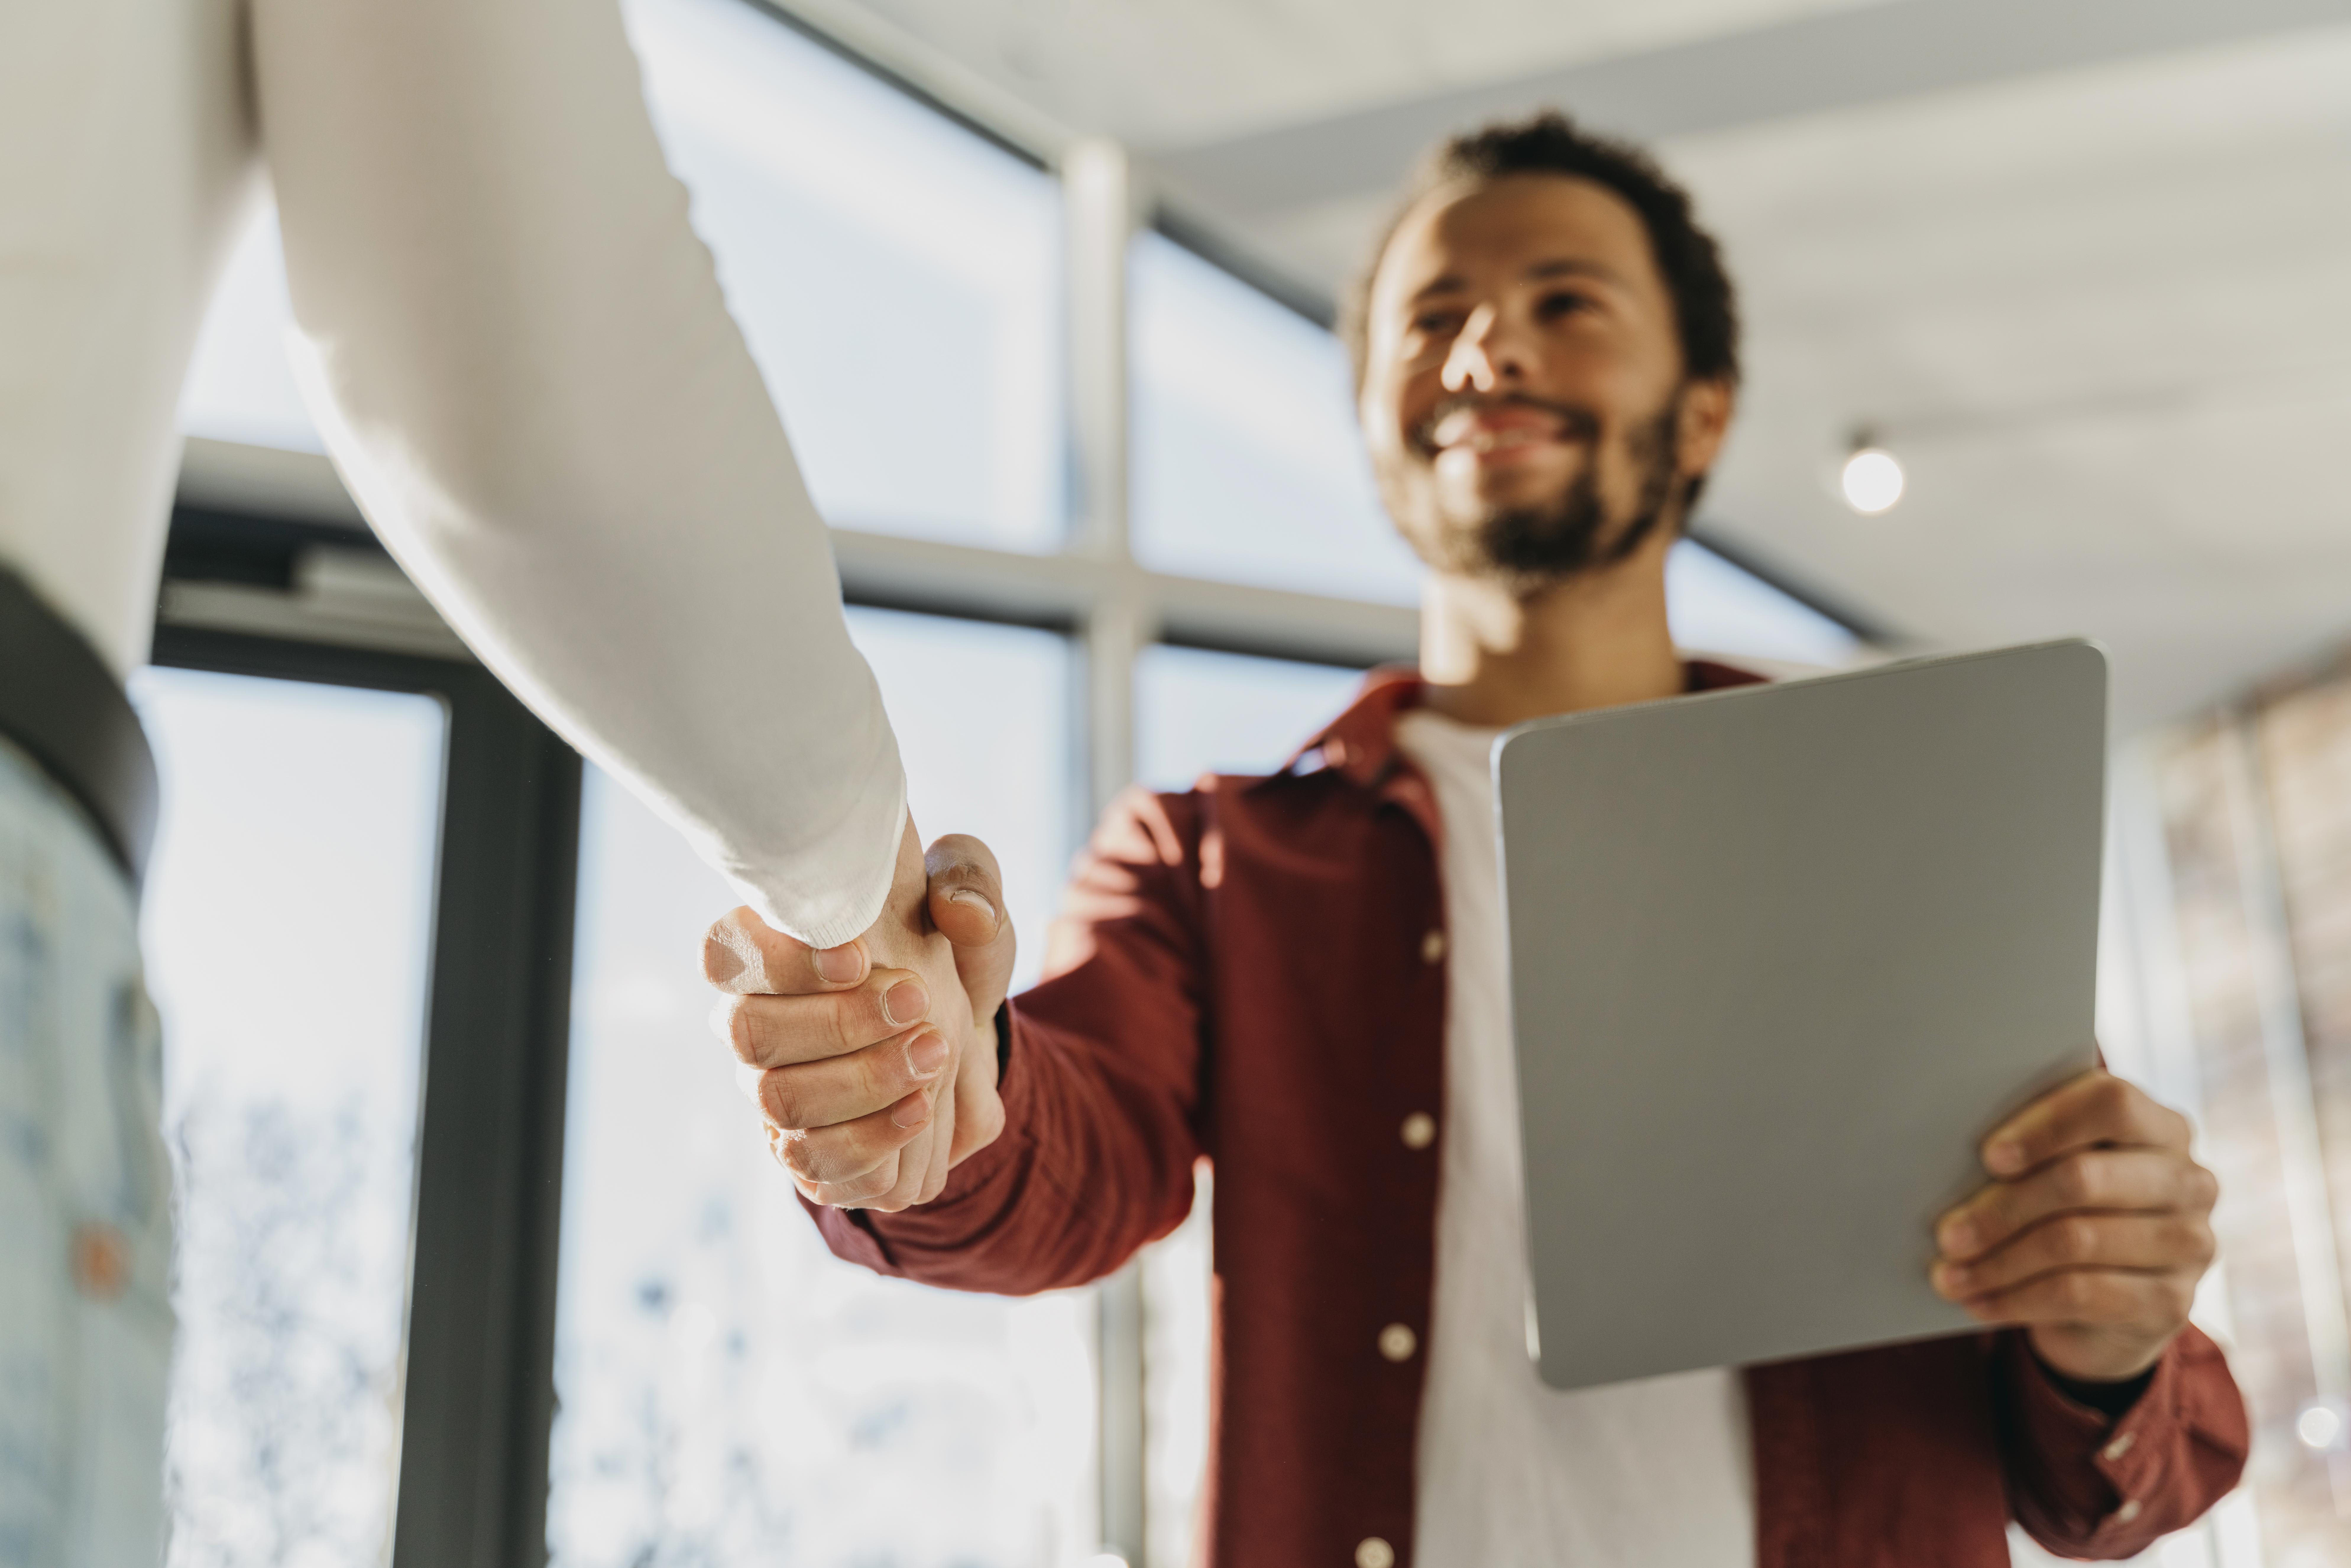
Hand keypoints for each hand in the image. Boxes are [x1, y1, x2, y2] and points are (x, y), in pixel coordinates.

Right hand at [700, 817, 1014, 1210]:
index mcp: (771, 950)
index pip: (727, 952)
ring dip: (862, 1080)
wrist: (971, 1044)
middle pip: (748, 1032)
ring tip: (935, 1055)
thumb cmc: (952, 959)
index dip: (780, 958)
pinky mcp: (806, 1153)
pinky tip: (921, 1110)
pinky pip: (812, 1163)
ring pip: (779, 1101)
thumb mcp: (972, 906)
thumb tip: (962, 912)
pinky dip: (870, 1140)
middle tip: (919, 1004)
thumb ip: (970, 882)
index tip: (860, 956)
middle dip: (837, 1022)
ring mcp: (774, 1093)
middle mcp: (755, 1023)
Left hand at [1930, 1069, 2218, 1382]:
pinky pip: (2081, 1295)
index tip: (1988, 1157)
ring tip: (1947, 1275)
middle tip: (1945, 1233)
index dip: (2046, 1126)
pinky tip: (1978, 1302)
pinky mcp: (2173, 1303)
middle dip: (2002, 1208)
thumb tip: (1946, 1150)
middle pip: (2083, 1179)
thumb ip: (2030, 1148)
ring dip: (1998, 1261)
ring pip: (2075, 1241)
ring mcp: (2189, 1243)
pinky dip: (2017, 1299)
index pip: (2112, 1104)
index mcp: (2162, 1127)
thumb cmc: (2070, 1211)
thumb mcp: (2058, 1170)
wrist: (2114, 1301)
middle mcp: (2188, 1181)